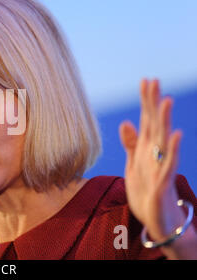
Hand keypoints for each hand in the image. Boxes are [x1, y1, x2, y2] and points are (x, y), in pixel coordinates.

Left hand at [119, 78, 184, 240]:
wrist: (157, 219)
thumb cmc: (146, 190)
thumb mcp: (133, 165)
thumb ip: (131, 144)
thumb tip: (126, 122)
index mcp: (146, 148)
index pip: (147, 120)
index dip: (146, 101)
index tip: (145, 80)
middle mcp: (155, 153)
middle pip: (155, 124)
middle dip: (153, 103)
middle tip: (153, 80)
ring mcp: (160, 166)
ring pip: (164, 139)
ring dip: (165, 120)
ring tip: (165, 100)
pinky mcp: (162, 182)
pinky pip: (168, 164)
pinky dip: (172, 150)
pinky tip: (175, 135)